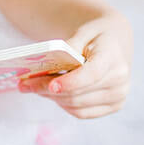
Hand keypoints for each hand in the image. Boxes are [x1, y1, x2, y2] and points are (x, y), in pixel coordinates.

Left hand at [18, 11, 132, 118]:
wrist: (115, 41)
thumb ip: (70, 45)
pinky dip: (63, 105)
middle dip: (47, 89)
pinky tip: (50, 94)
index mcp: (113, 58)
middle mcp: (119, 81)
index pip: (91, 75)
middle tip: (23, 84)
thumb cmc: (96, 34)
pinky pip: (82, 113)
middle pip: (78, 93)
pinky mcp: (113, 106)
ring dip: (51, 98)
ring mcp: (118, 96)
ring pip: (77, 105)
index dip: (70, 82)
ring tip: (32, 87)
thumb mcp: (83, 31)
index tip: (50, 86)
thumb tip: (53, 61)